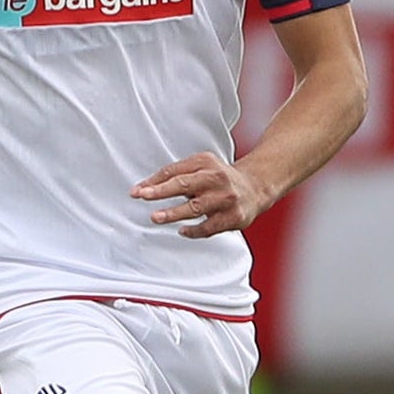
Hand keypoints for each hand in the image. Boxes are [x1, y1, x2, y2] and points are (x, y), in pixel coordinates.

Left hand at [130, 152, 270, 238]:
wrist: (255, 187)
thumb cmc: (219, 178)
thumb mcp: (201, 167)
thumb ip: (177, 174)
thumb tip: (146, 186)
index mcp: (205, 162)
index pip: (175, 171)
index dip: (154, 181)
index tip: (137, 190)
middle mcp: (216, 178)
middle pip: (184, 184)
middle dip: (161, 191)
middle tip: (143, 196)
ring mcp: (226, 198)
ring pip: (196, 207)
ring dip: (174, 213)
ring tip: (156, 217)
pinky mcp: (234, 217)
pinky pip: (210, 227)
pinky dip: (194, 230)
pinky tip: (181, 231)